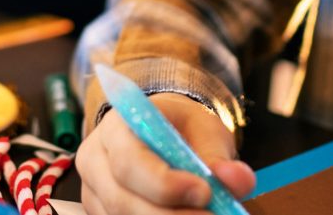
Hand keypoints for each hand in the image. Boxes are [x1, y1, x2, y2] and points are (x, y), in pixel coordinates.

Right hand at [78, 92, 254, 214]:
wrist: (159, 132)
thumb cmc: (179, 128)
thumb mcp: (204, 129)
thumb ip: (219, 155)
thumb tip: (238, 179)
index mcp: (116, 127)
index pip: (129, 161)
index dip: (164, 184)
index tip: (205, 192)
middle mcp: (95, 158)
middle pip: (122, 200)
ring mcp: (93, 190)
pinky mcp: (100, 211)